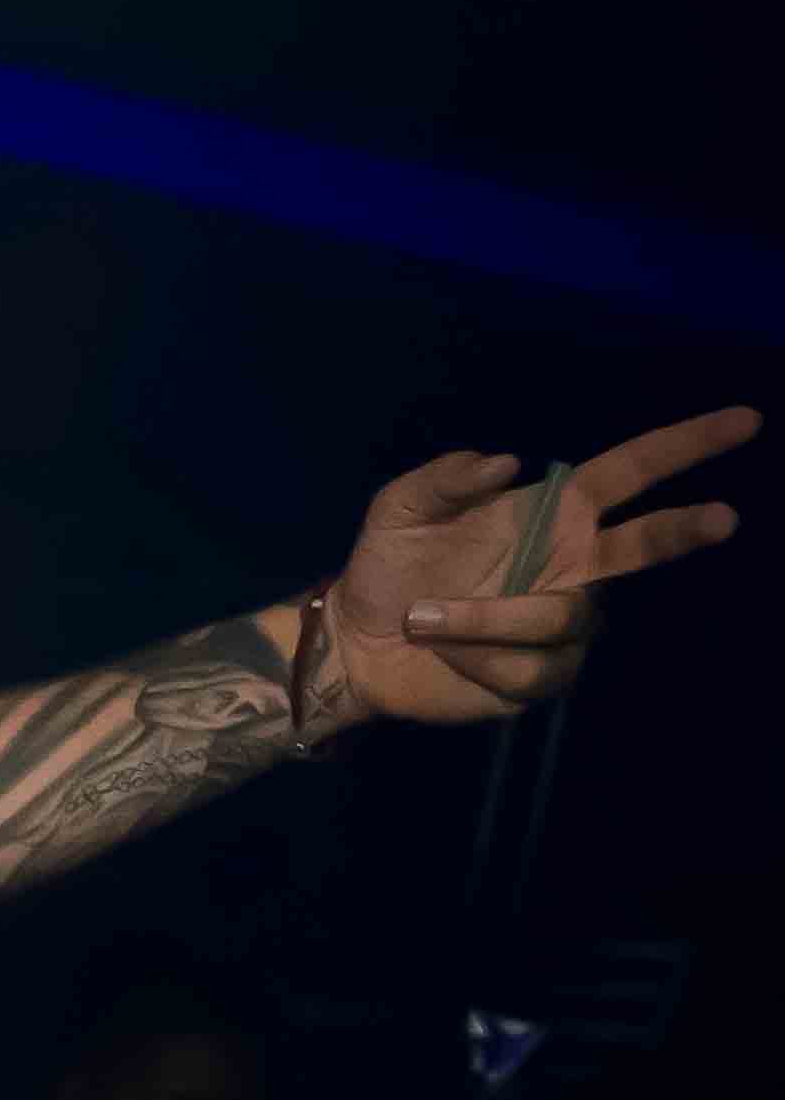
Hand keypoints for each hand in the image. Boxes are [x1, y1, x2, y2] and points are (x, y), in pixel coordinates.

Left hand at [319, 409, 753, 728]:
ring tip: (425, 618)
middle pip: (647, 544)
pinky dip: (476, 660)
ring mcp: (564, 624)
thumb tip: (505, 460)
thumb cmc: (387, 567)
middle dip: (685, 529)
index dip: (688, 444)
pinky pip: (530, 670)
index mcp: (554, 516)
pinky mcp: (541, 678)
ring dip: (486, 620)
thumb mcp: (401, 509)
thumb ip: (445, 477)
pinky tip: (446, 655)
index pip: (633, 472)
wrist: (355, 643)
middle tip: (723, 518)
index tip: (743, 421)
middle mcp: (575, 566)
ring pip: (560, 619)